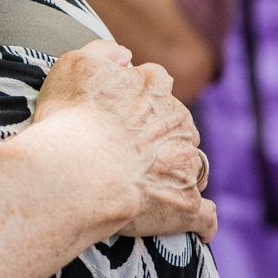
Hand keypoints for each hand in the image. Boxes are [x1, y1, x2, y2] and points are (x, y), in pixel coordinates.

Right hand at [31, 42, 215, 241]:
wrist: (79, 170)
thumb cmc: (72, 118)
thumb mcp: (76, 64)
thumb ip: (103, 52)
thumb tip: (126, 55)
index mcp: (153, 87)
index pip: (156, 80)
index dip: (138, 93)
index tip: (118, 107)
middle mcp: (178, 121)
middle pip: (177, 121)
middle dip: (160, 131)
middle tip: (127, 146)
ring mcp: (186, 164)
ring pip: (192, 162)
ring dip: (176, 169)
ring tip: (147, 183)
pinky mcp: (186, 204)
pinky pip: (205, 214)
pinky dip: (201, 219)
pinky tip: (197, 226)